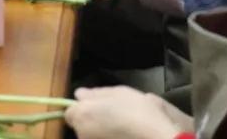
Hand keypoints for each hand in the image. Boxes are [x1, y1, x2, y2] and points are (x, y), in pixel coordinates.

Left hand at [65, 86, 191, 138]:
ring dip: (100, 131)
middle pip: (80, 126)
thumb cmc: (137, 111)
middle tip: (112, 115)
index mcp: (82, 115)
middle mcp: (82, 134)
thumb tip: (79, 94)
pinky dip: (108, 138)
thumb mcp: (118, 92)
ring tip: (120, 127)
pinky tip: (123, 135)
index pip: (69, 113)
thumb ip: (95, 93)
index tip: (96, 106)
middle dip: (91, 120)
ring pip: (91, 136)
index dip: (82, 108)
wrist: (157, 137)